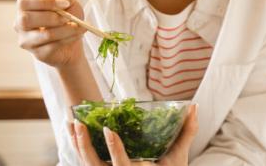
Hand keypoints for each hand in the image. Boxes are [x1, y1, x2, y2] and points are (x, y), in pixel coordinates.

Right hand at [15, 0, 85, 67]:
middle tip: (70, 18)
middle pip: (26, 20)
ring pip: (45, 35)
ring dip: (67, 29)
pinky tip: (77, 34)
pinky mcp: (39, 54)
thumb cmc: (68, 15)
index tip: (66, 4)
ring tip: (78, 26)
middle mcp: (20, 24)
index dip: (45, 2)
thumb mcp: (68, 0)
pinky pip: (54, 46)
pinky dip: (70, 38)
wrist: (75, 37)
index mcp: (24, 8)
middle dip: (53, 18)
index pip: (23, 2)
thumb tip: (60, 2)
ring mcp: (27, 41)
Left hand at [70, 104, 198, 165]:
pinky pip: (86, 161)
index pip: (121, 165)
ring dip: (76, 143)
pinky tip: (73, 130)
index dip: (114, 148)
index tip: (108, 129)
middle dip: (84, 145)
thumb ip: (186, 132)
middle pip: (94, 165)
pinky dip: (78, 146)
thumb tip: (194, 107)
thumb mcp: (178, 157)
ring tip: (71, 122)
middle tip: (79, 123)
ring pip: (86, 163)